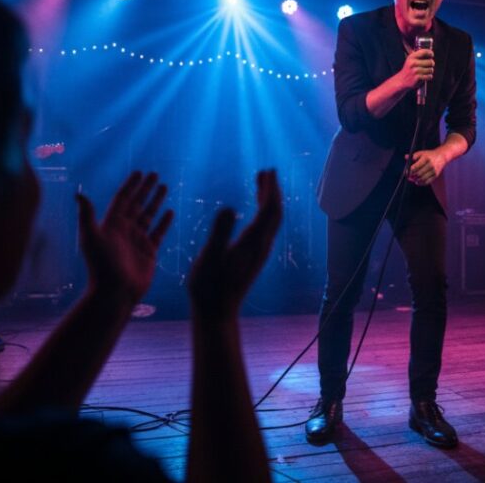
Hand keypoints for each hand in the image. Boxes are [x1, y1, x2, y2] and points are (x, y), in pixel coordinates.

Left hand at [76, 171, 173, 304]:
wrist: (115, 292)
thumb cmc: (101, 265)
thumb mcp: (92, 238)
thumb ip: (87, 216)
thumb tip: (78, 194)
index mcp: (111, 224)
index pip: (122, 199)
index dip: (130, 186)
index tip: (139, 173)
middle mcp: (124, 230)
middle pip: (137, 204)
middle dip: (145, 189)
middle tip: (155, 174)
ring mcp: (137, 240)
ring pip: (149, 215)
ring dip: (156, 201)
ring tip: (165, 187)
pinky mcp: (149, 251)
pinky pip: (159, 232)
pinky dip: (164, 222)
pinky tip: (170, 212)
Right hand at [187, 170, 282, 319]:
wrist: (216, 313)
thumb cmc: (208, 287)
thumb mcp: (208, 257)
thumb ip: (218, 233)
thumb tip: (228, 208)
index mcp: (253, 242)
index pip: (269, 210)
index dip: (270, 189)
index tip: (269, 171)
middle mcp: (261, 246)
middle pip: (275, 213)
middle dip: (273, 191)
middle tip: (267, 171)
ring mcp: (259, 253)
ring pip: (271, 221)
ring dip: (269, 201)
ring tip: (261, 184)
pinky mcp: (253, 258)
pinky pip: (265, 229)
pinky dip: (263, 213)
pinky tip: (254, 212)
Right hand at [398, 48, 433, 89]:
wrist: (401, 80)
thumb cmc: (409, 69)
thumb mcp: (410, 60)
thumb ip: (419, 55)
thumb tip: (430, 53)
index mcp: (411, 57)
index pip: (424, 52)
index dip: (430, 52)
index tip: (432, 54)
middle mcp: (413, 63)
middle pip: (430, 62)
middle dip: (432, 63)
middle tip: (430, 64)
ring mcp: (415, 71)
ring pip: (430, 70)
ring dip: (430, 71)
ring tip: (427, 71)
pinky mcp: (417, 77)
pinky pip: (429, 76)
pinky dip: (429, 76)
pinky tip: (426, 76)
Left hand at [406, 148, 445, 185]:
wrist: (441, 157)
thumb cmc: (428, 155)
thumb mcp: (421, 153)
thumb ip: (413, 156)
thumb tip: (406, 157)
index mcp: (426, 158)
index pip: (416, 166)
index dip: (410, 171)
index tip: (406, 172)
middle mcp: (430, 165)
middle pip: (419, 173)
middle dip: (412, 176)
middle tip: (409, 177)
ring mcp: (434, 170)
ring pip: (423, 178)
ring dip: (416, 180)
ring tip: (413, 180)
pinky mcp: (436, 175)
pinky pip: (428, 181)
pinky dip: (421, 183)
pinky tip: (417, 182)